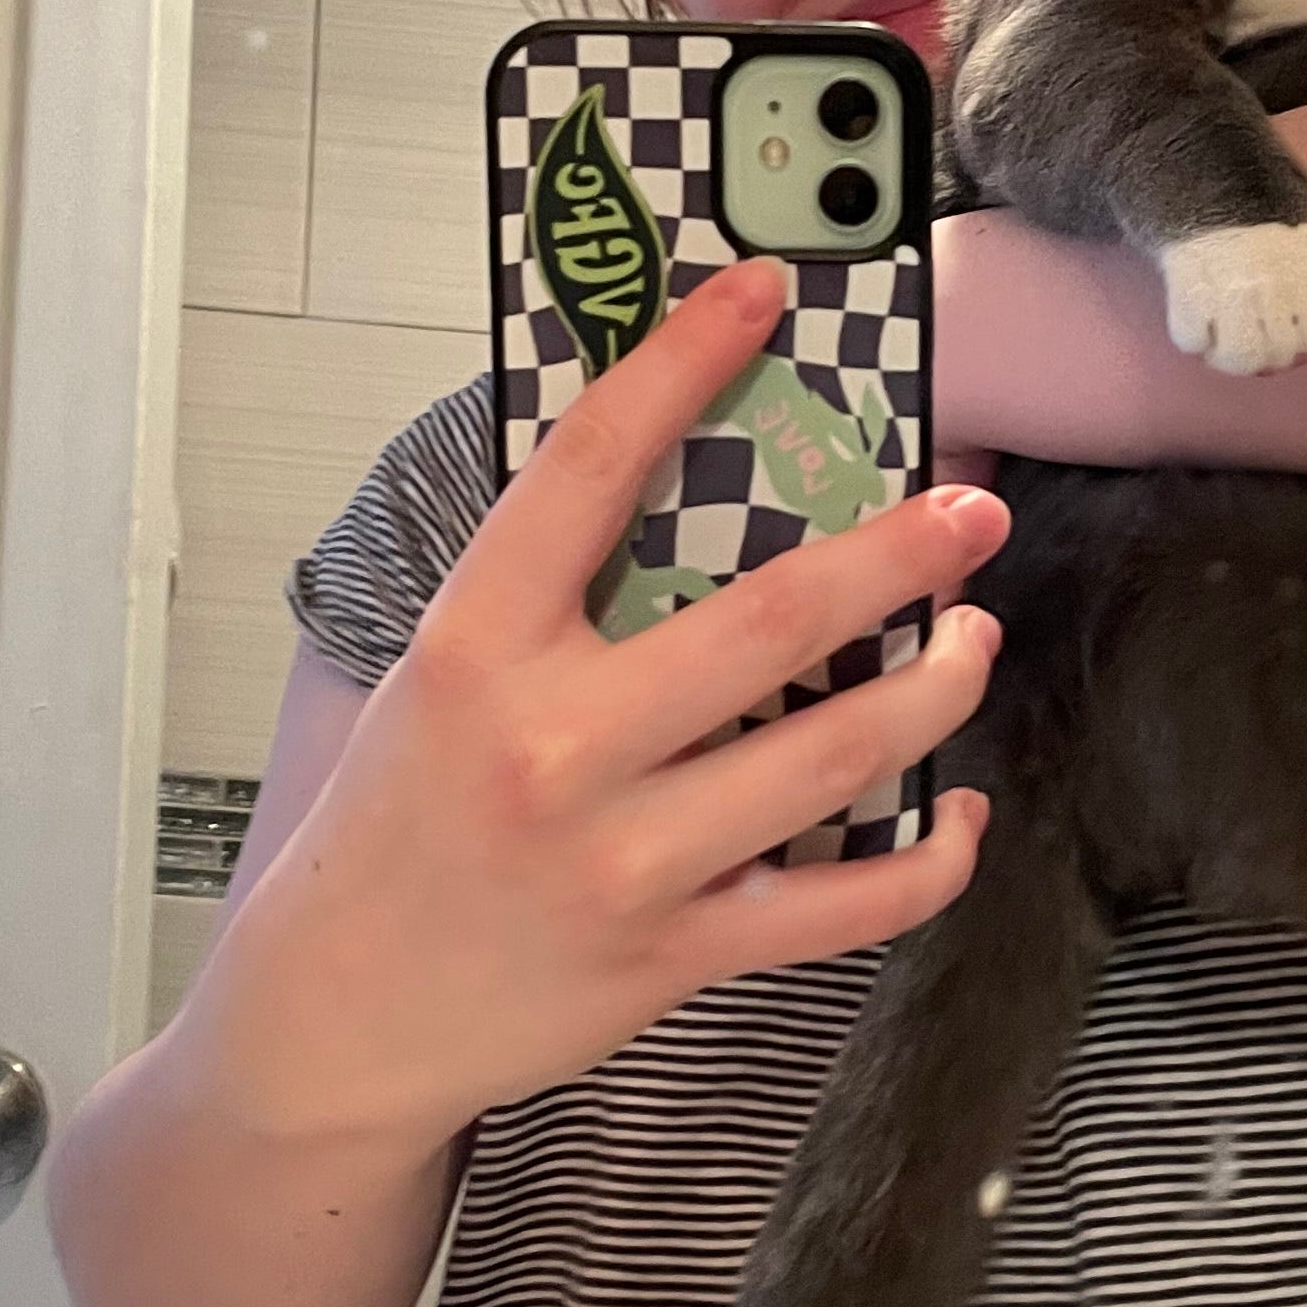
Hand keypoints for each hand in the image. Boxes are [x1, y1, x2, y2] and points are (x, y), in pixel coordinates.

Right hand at [187, 254, 1010, 1154]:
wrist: (335, 1015)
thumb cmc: (396, 825)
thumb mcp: (438, 678)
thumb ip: (551, 596)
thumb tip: (693, 479)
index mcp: (476, 646)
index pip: (589, 466)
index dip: (682, 362)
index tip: (759, 292)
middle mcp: (552, 745)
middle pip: (769, 621)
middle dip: (899, 552)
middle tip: (972, 511)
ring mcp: (621, 858)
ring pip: (833, 751)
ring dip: (934, 687)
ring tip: (972, 639)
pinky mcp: (673, 952)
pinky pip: (841, 902)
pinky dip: (924, 858)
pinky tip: (955, 811)